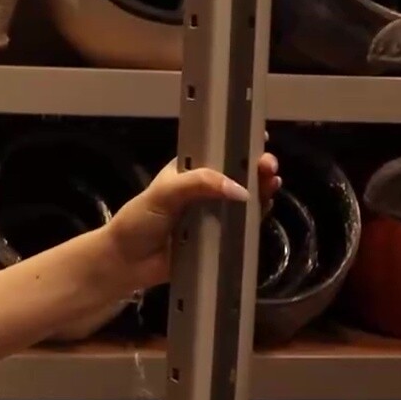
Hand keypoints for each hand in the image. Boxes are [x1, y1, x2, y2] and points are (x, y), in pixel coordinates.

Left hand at [101, 150, 282, 292]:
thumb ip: (197, 184)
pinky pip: (243, 225)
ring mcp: (213, 213)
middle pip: (238, 175)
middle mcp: (203, 190)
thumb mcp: (163, 195)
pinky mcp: (220, 237)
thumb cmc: (139, 221)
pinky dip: (257, 215)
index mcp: (188, 172)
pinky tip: (266, 207)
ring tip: (273, 182)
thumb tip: (239, 189)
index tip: (259, 137)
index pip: (217, 153)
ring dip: (262, 189)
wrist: (127, 262)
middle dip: (257, 167)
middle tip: (269, 165)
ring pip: (245, 198)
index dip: (239, 145)